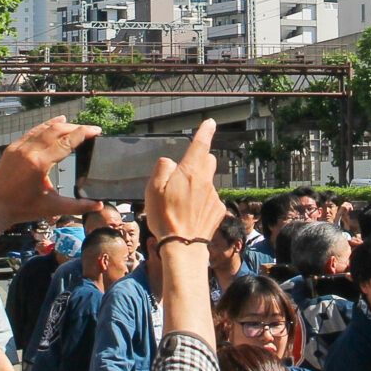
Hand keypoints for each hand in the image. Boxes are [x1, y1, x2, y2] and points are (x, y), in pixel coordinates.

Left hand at [0, 117, 105, 230]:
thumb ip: (77, 206)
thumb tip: (98, 206)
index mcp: (39, 163)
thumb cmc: (22, 208)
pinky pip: (31, 132)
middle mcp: (28, 150)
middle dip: (75, 127)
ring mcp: (18, 147)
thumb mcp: (52, 207)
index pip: (67, 142)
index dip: (83, 133)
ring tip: (74, 124)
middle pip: (56, 130)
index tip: (96, 130)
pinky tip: (53, 125)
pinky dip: (44, 127)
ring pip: (43, 128)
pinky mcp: (12, 148)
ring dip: (60, 125)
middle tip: (89, 130)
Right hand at [144, 120, 226, 244]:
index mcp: (189, 172)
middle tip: (185, 172)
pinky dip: (202, 202)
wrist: (183, 247)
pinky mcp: (218, 210)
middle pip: (208, 161)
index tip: (210, 122)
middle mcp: (205, 181)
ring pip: (208, 182)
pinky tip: (190, 214)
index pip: (200, 145)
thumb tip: (170, 162)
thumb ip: (162, 169)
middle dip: (200, 160)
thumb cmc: (164, 218)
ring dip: (198, 185)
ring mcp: (214, 196)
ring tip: (182, 203)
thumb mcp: (152, 189)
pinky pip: (210, 199)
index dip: (205, 131)